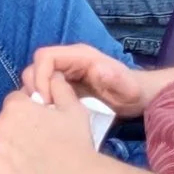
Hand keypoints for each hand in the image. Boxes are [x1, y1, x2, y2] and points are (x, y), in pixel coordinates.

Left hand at [0, 70, 118, 173]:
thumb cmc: (77, 143)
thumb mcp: (74, 107)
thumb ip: (59, 87)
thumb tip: (53, 76)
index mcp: (15, 107)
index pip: (14, 101)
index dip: (28, 110)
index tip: (39, 122)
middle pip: (4, 124)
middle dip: (17, 129)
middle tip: (38, 143)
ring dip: (10, 150)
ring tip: (32, 162)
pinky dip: (7, 173)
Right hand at [25, 40, 161, 113]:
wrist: (138, 97)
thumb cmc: (132, 91)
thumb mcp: (127, 88)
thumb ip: (114, 78)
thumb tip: (96, 69)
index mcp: (79, 56)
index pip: (45, 57)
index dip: (40, 77)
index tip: (47, 102)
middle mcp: (68, 61)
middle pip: (35, 67)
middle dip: (35, 89)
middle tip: (47, 111)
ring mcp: (64, 73)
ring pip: (36, 79)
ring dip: (36, 97)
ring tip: (49, 115)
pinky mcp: (63, 86)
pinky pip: (43, 90)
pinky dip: (42, 102)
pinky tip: (52, 116)